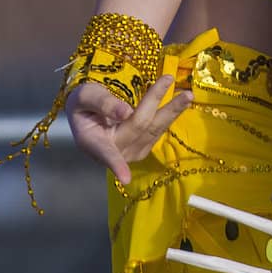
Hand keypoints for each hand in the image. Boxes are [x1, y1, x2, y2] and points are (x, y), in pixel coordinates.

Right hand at [66, 76, 192, 185]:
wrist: (86, 113)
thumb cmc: (83, 105)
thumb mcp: (85, 96)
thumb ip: (103, 103)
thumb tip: (126, 111)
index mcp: (93, 142)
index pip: (106, 153)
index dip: (116, 165)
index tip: (125, 178)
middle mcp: (114, 151)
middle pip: (141, 127)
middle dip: (163, 110)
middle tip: (186, 94)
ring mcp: (130, 152)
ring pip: (154, 129)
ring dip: (173, 112)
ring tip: (188, 95)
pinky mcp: (142, 148)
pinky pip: (157, 130)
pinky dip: (169, 115)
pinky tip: (181, 102)